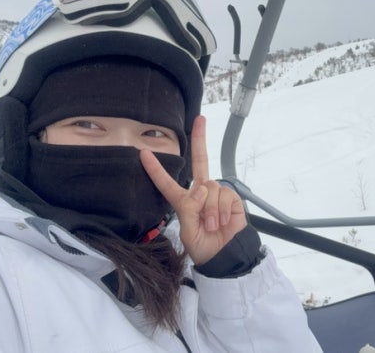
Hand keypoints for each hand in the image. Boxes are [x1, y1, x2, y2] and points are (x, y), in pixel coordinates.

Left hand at [140, 115, 246, 264]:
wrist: (225, 255)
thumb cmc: (204, 246)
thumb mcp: (189, 230)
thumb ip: (192, 207)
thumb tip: (203, 187)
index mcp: (184, 201)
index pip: (166, 183)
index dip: (155, 169)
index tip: (143, 153)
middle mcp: (201, 193)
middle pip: (200, 161)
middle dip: (200, 138)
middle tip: (200, 119)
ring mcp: (217, 193)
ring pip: (210, 188)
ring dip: (210, 211)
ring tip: (212, 226)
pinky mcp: (231, 197)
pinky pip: (224, 195)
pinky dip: (222, 210)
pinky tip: (223, 221)